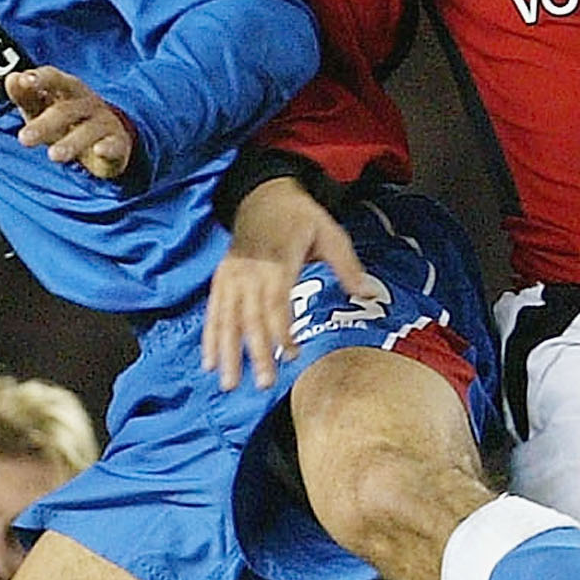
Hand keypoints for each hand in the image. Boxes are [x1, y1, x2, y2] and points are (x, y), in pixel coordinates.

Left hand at [8, 66, 136, 181]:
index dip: (40, 79)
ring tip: (53, 156)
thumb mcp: (43, 107)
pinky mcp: (117, 143)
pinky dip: (108, 148)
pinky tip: (99, 151)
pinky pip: (114, 145)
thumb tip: (11, 79)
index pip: (54, 79)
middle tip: (23, 139)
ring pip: (87, 131)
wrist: (106, 139)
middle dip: (45, 124)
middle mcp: (87, 103)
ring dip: (71, 143)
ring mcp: (103, 123)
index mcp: (68, 89)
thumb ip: (25, 95)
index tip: (24, 81)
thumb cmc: (66, 119)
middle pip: (65, 111)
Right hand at [201, 174, 384, 391]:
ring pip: (228, 318)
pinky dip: (210, 338)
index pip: (277, 300)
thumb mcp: (330, 232)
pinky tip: (210, 364)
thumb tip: (369, 293)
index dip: (282, 329)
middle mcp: (250, 269)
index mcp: (277, 259)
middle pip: (251, 316)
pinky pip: (214, 312)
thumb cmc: (300, 218)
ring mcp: (231, 275)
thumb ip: (347, 266)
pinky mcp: (221, 279)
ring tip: (230, 384)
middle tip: (264, 384)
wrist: (263, 196)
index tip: (292, 354)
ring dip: (228, 352)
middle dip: (256, 352)